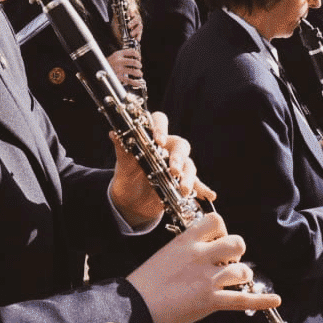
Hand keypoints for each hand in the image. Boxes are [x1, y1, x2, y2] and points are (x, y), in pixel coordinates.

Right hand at [105, 48, 144, 94]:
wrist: (98, 69)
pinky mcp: (117, 77)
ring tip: (139, 74)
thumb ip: (123, 55)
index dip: (138, 55)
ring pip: (133, 71)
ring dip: (139, 73)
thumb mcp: (114, 56)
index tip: (139, 58)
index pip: (132, 52)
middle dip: (139, 65)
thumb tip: (134, 57)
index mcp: (118, 54)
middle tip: (139, 66)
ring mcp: (118, 69)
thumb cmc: (108, 63)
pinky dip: (135, 82)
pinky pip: (129, 80)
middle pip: (134, 62)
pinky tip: (138, 83)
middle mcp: (119, 61)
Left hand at [109, 110, 211, 228]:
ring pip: (189, 166)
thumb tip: (113, 133)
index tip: (159, 140)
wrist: (130, 200)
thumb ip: (122, 149)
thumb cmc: (127, 175)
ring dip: (188, 177)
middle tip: (173, 170)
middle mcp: (168, 149)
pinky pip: (196, 184)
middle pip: (180, 146)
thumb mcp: (123, 164)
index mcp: (153, 138)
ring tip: (183, 189)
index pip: (160, 122)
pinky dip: (203, 189)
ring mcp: (177, 166)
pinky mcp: (182, 183)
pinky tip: (209, 195)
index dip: (161, 127)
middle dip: (178, 158)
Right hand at [126, 212, 279, 322]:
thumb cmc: (146, 282)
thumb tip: (204, 251)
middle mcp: (200, 256)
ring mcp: (207, 279)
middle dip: (237, 253)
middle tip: (228, 263)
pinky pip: (243, 300)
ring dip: (242, 277)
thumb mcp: (165, 254)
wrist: (136, 306)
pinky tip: (275, 300)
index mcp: (186, 241)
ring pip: (242, 272)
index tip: (218, 241)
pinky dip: (262, 300)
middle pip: (237, 243)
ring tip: (235, 282)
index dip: (223, 230)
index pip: (216, 221)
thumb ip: (186, 249)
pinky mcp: (211, 301)